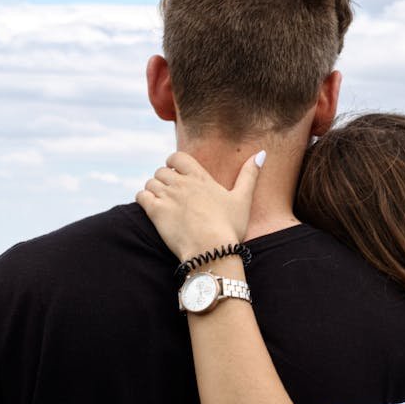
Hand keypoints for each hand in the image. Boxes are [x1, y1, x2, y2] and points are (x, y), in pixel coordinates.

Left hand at [135, 150, 264, 260]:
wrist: (212, 249)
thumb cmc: (229, 226)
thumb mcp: (243, 199)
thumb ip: (250, 175)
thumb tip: (262, 153)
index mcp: (200, 177)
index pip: (177, 158)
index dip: (173, 164)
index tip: (177, 174)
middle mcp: (181, 183)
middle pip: (161, 171)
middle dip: (164, 180)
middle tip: (170, 194)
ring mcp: (167, 196)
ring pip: (151, 183)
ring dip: (154, 190)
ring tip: (162, 203)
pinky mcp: (156, 212)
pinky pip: (142, 196)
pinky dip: (144, 200)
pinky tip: (152, 209)